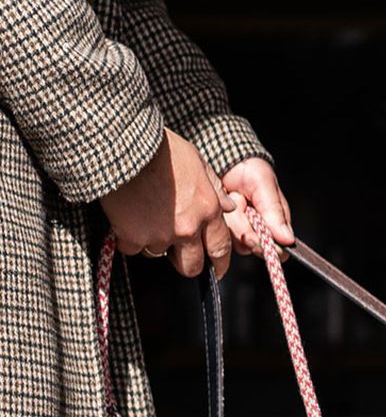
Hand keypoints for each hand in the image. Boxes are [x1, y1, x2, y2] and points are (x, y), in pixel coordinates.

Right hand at [100, 129, 231, 277]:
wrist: (123, 146)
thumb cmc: (161, 149)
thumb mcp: (198, 163)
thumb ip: (215, 189)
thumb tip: (230, 208)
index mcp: (208, 211)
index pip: (221, 249)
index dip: (219, 263)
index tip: (216, 270)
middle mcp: (188, 228)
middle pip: (191, 266)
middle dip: (186, 263)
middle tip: (177, 255)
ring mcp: (160, 235)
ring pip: (158, 254)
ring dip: (153, 244)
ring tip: (145, 219)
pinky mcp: (132, 237)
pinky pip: (131, 249)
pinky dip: (128, 239)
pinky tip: (126, 220)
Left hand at [220, 155, 293, 257]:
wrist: (222, 156)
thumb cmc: (249, 169)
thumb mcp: (265, 185)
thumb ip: (275, 212)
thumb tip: (288, 239)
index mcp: (276, 225)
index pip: (278, 250)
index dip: (267, 247)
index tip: (254, 236)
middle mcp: (258, 232)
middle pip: (253, 247)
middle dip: (244, 227)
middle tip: (241, 205)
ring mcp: (238, 230)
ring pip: (234, 240)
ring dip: (232, 217)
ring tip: (234, 196)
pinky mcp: (221, 226)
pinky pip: (218, 231)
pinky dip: (220, 214)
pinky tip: (224, 201)